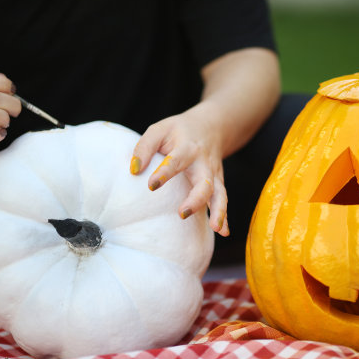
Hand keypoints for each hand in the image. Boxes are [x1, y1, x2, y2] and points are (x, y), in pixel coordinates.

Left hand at [130, 108, 229, 235]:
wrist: (211, 126)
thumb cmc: (178, 131)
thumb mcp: (159, 129)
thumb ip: (144, 147)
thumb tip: (133, 170)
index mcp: (187, 147)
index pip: (176, 161)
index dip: (165, 173)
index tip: (152, 185)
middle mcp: (203, 163)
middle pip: (204, 182)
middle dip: (196, 199)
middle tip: (182, 213)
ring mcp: (213, 174)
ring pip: (220, 193)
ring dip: (218, 211)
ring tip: (215, 228)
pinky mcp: (217, 183)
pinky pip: (222, 200)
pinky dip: (225, 216)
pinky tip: (224, 232)